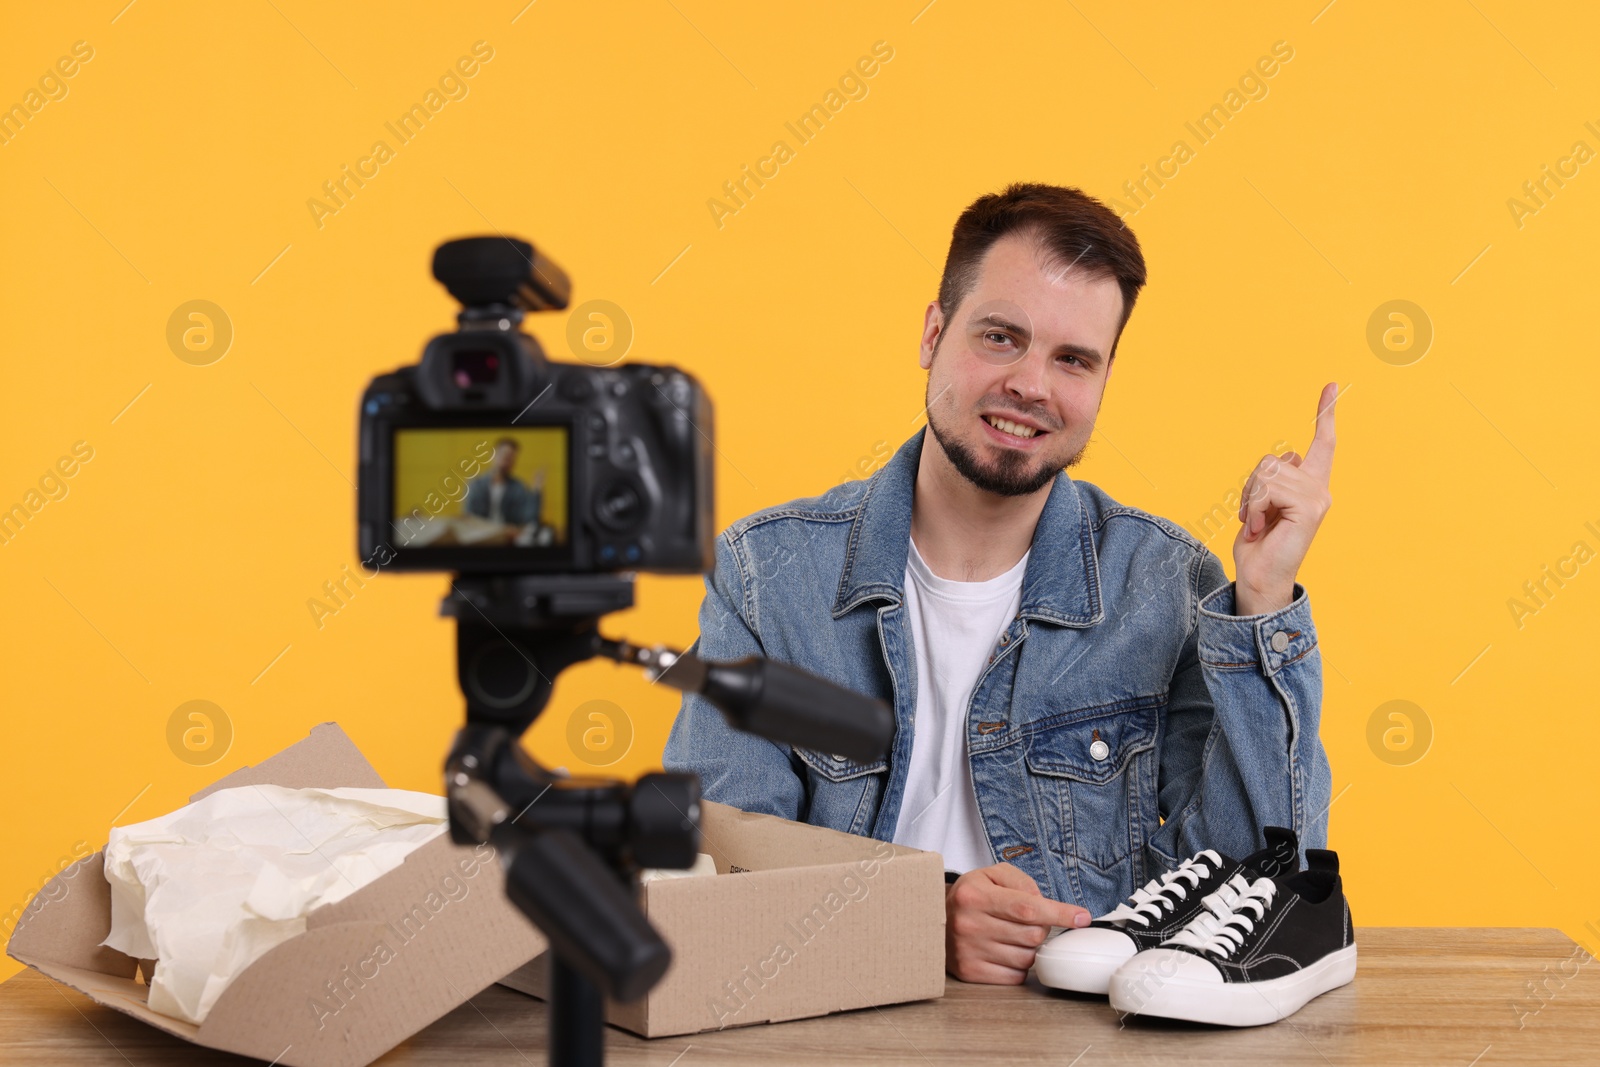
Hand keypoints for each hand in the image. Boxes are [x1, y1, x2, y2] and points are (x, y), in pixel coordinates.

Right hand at [945, 863, 1089, 983]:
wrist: (931, 918)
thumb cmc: (969, 896)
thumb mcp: (991, 874)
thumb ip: (1021, 882)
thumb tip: (1045, 903)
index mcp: (975, 896)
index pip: (1027, 908)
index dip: (1059, 913)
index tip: (1081, 917)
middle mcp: (970, 924)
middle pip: (1032, 934)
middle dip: (1040, 928)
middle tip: (1026, 921)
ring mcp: (968, 951)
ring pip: (1026, 958)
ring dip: (1028, 948)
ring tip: (1011, 935)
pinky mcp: (969, 972)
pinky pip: (1014, 976)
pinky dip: (1017, 966)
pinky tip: (1004, 951)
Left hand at [1233, 381, 1337, 614]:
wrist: (1259, 578)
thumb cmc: (1258, 545)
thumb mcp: (1261, 502)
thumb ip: (1274, 479)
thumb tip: (1287, 458)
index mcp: (1310, 485)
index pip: (1322, 443)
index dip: (1325, 413)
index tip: (1331, 385)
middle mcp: (1320, 487)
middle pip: (1273, 460)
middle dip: (1250, 487)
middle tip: (1253, 516)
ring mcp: (1318, 497)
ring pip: (1267, 473)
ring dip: (1251, 500)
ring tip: (1258, 523)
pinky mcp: (1310, 507)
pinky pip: (1267, 488)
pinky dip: (1255, 508)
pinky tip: (1262, 528)